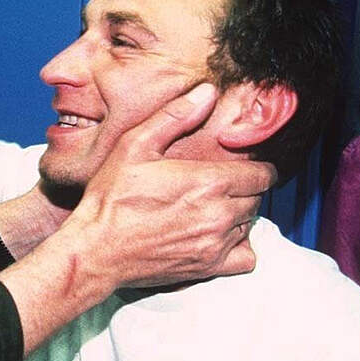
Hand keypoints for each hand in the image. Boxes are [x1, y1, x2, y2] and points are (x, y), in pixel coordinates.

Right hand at [64, 83, 272, 288]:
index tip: (240, 166)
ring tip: (211, 207)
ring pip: (251, 224)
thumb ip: (175, 116)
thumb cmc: (111, 198)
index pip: (263, 174)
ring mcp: (215, 244)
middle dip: (244, 189)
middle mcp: (219, 214)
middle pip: (257, 198)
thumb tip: (207, 92)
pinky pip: (247, 258)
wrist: (96, 249)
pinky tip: (218, 236)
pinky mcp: (208, 267)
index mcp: (209, 181)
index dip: (255, 167)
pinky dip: (240, 247)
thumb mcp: (135, 145)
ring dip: (239, 214)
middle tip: (217, 184)